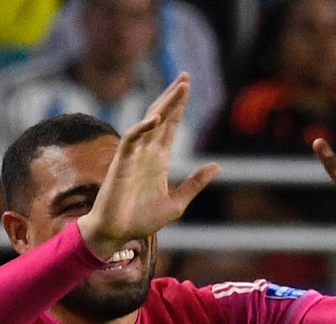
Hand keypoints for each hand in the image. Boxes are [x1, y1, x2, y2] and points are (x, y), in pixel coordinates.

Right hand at [76, 74, 219, 258]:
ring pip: (149, 122)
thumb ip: (194, 184)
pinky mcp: (121, 163)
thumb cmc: (142, 220)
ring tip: (179, 87)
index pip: (170, 127)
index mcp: (159, 160)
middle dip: (173, 97)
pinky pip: (131, 140)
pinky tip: (154, 119)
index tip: (187, 87)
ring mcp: (133, 156)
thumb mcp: (177, 202)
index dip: (179, 107)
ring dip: (164, 104)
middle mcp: (146, 153)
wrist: (118, 233)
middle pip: (161, 116)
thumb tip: (217, 166)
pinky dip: (141, 128)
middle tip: (186, 76)